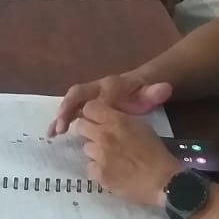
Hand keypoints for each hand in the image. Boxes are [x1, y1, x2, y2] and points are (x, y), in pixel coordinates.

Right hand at [48, 72, 171, 135]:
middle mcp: (97, 88)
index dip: (95, 104)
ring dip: (61, 117)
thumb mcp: (153, 92)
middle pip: (79, 95)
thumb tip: (164, 88)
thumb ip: (157, 91)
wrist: (139, 86)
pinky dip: (61, 121)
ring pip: (71, 104)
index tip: (88, 118)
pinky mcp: (85, 107)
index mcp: (113, 85)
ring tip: (54, 132)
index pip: (102, 92)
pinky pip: (71, 111)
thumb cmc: (143, 92)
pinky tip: (53, 134)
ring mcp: (89, 97)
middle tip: (62, 126)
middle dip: (69, 109)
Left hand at [71, 100, 181, 208]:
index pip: (89, 108)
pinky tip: (111, 171)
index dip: (91, 113)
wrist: (162, 180)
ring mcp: (99, 155)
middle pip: (81, 126)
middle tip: (100, 138)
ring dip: (95, 151)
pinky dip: (98, 169)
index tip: (96, 119)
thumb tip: (106, 119)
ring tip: (110, 158)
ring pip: (85, 148)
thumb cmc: (155, 152)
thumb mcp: (140, 126)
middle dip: (89, 130)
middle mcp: (104, 135)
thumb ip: (119, 120)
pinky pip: (90, 167)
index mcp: (116, 121)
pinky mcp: (98, 174)